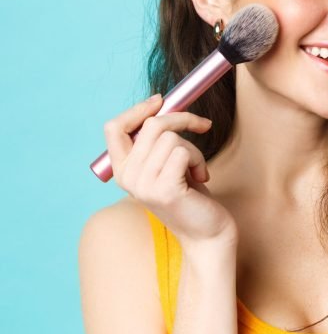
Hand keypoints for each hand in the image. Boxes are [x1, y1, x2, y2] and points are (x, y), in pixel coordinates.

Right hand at [103, 95, 238, 247]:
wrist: (206, 233)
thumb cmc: (190, 195)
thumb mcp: (166, 163)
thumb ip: (156, 141)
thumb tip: (162, 103)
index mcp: (123, 170)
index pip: (114, 128)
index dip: (138, 109)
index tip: (161, 100)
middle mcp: (127, 178)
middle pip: (152, 125)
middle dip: (183, 119)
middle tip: (202, 126)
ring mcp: (143, 185)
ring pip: (171, 137)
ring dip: (194, 148)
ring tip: (197, 169)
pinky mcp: (164, 190)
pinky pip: (183, 152)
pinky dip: (198, 160)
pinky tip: (201, 178)